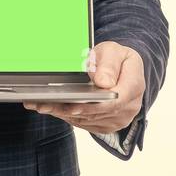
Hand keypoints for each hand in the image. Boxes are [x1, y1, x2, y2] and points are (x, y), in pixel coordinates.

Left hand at [22, 41, 143, 134]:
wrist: (123, 69)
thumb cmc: (117, 58)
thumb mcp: (115, 51)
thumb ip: (109, 64)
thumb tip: (103, 82)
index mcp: (134, 86)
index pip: (114, 101)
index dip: (92, 105)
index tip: (73, 105)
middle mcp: (129, 108)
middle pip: (96, 113)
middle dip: (69, 109)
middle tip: (44, 104)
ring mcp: (118, 119)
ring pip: (88, 120)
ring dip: (63, 114)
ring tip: (41, 105)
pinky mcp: (107, 125)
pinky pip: (85, 123)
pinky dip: (67, 116)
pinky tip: (51, 108)